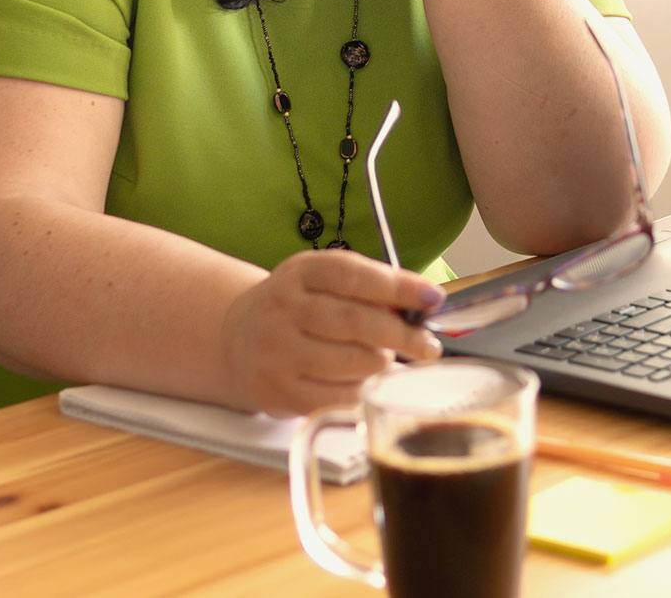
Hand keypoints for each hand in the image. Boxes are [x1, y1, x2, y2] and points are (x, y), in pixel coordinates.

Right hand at [220, 250, 444, 415]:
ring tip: (386, 359)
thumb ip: (368, 287)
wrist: (238, 337)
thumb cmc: (299, 307)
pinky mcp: (279, 392)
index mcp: (299, 272)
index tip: (432, 297)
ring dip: (381, 363)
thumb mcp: (324, 281)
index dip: (397, 286)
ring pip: (350, 363)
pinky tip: (367, 383)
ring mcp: (277, 353)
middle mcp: (282, 309)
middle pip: (354, 322)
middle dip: (401, 334)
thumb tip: (422, 303)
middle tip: (428, 346)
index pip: (353, 275)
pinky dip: (363, 391)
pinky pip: (337, 398)